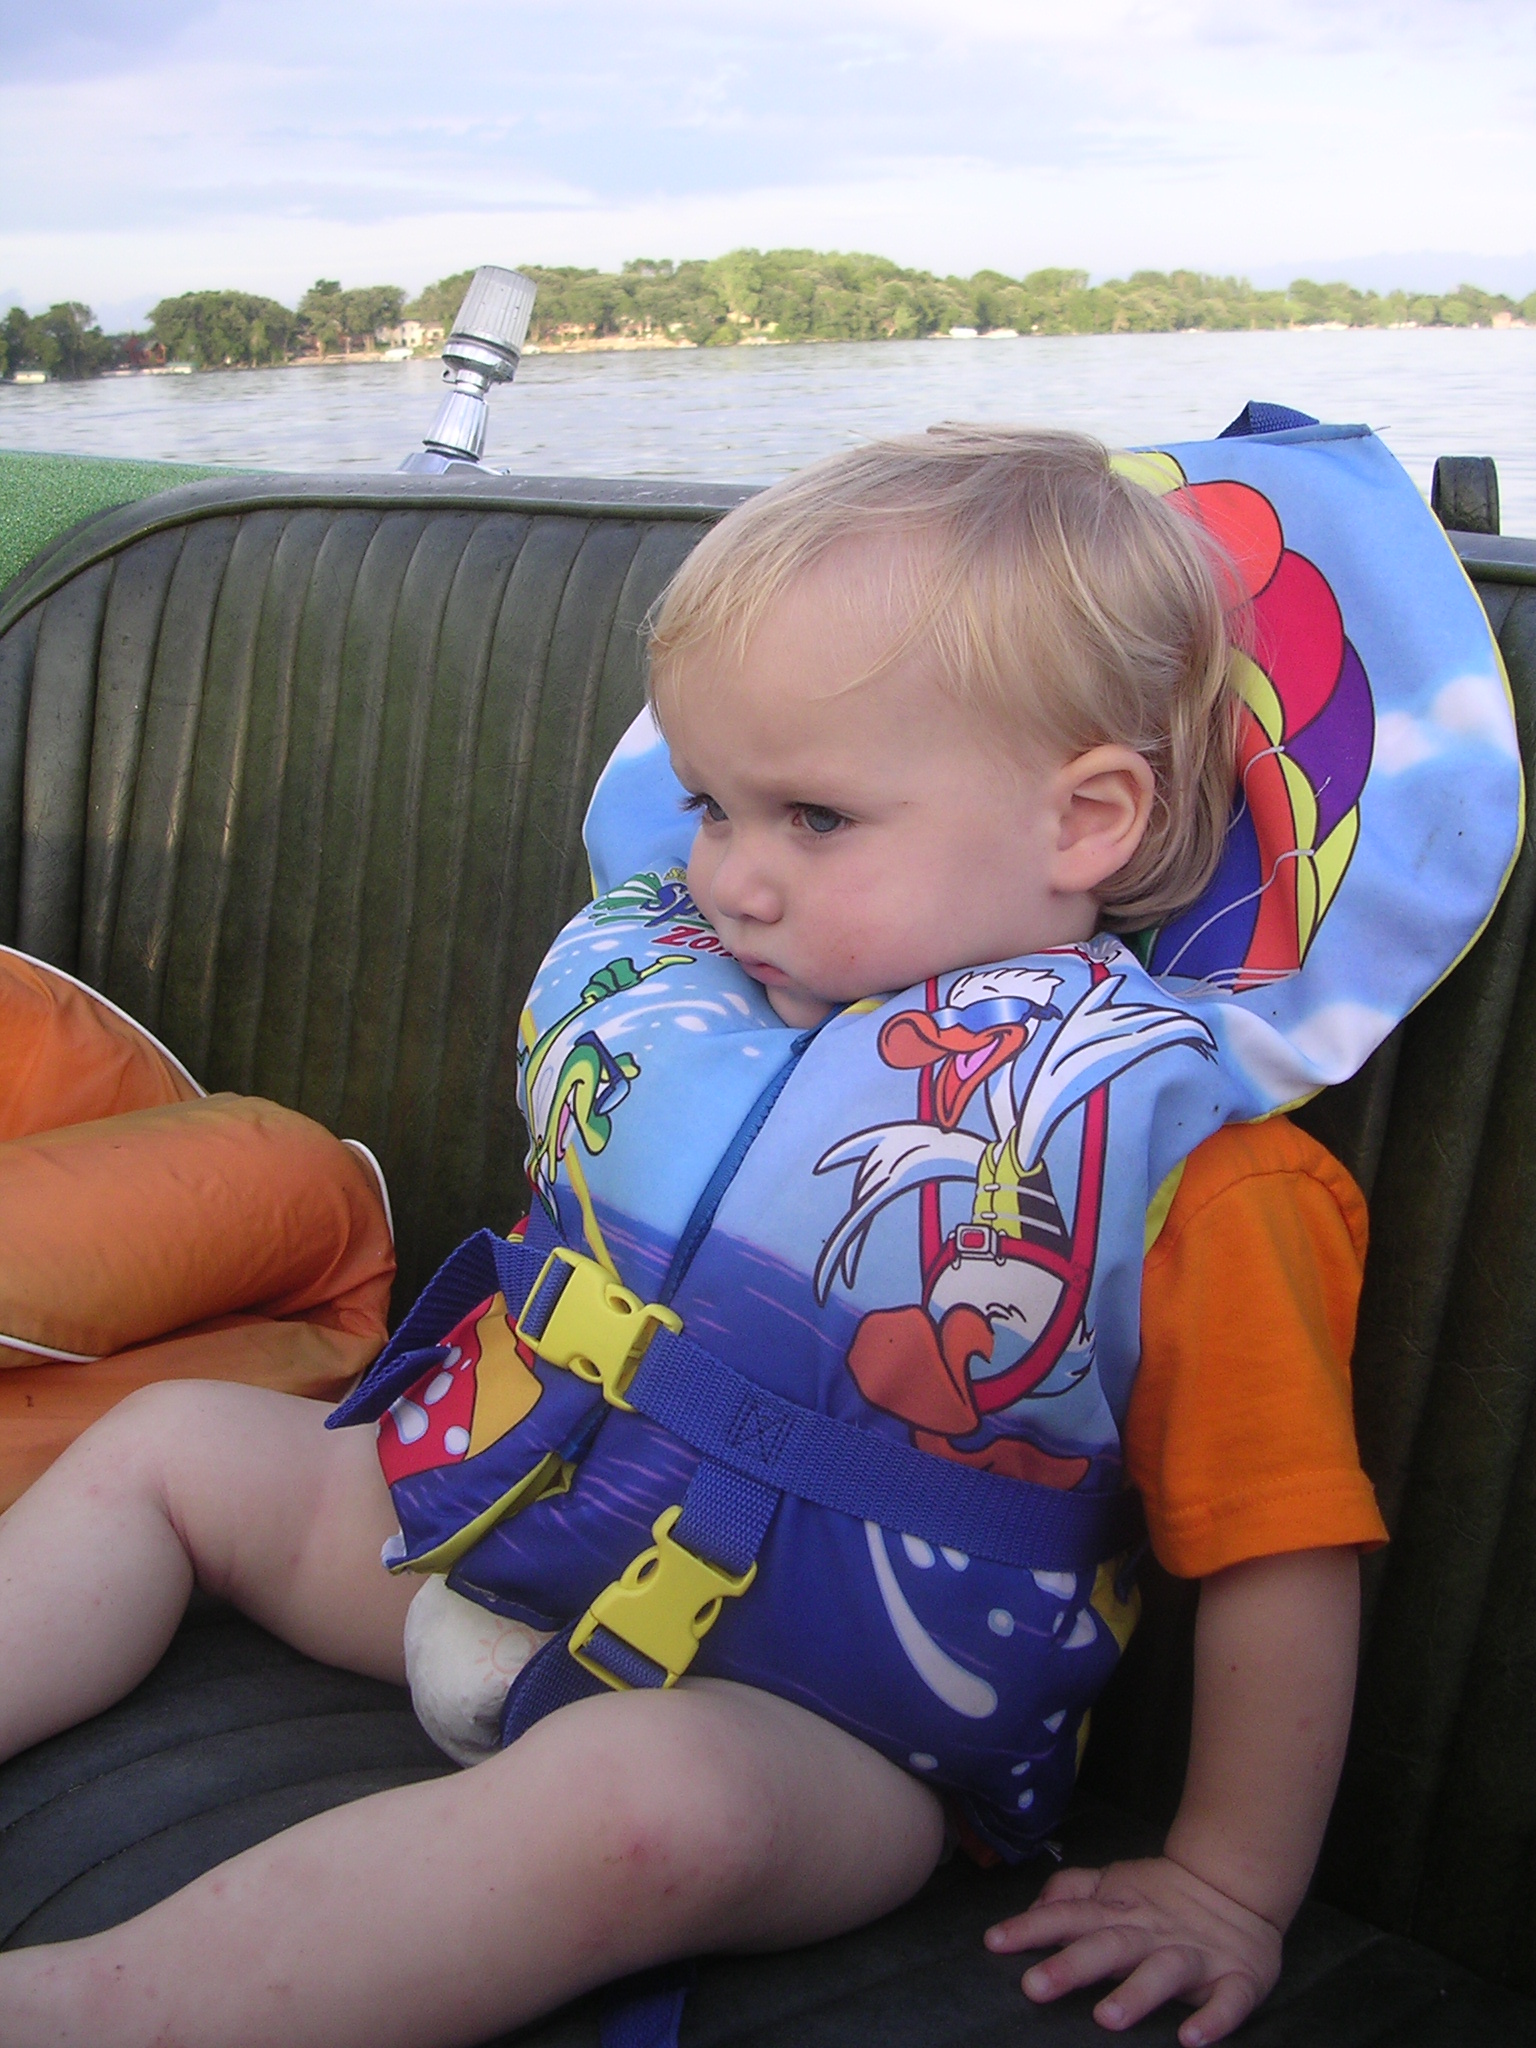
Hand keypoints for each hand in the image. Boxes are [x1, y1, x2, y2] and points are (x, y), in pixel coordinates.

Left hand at [984, 1854, 1281, 2044]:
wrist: (1238, 1884)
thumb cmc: (1162, 1895)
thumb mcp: (1113, 1883)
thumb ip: (1072, 1892)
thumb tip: (1032, 1907)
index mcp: (1119, 1910)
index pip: (1068, 1915)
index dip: (1031, 1928)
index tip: (993, 1943)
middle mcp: (1151, 1932)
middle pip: (1108, 1945)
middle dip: (1072, 1965)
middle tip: (1034, 1987)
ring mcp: (1195, 1955)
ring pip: (1164, 1973)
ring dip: (1136, 1994)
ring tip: (1107, 2018)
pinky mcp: (1236, 1978)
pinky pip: (1228, 2002)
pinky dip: (1213, 2020)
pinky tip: (1191, 2040)